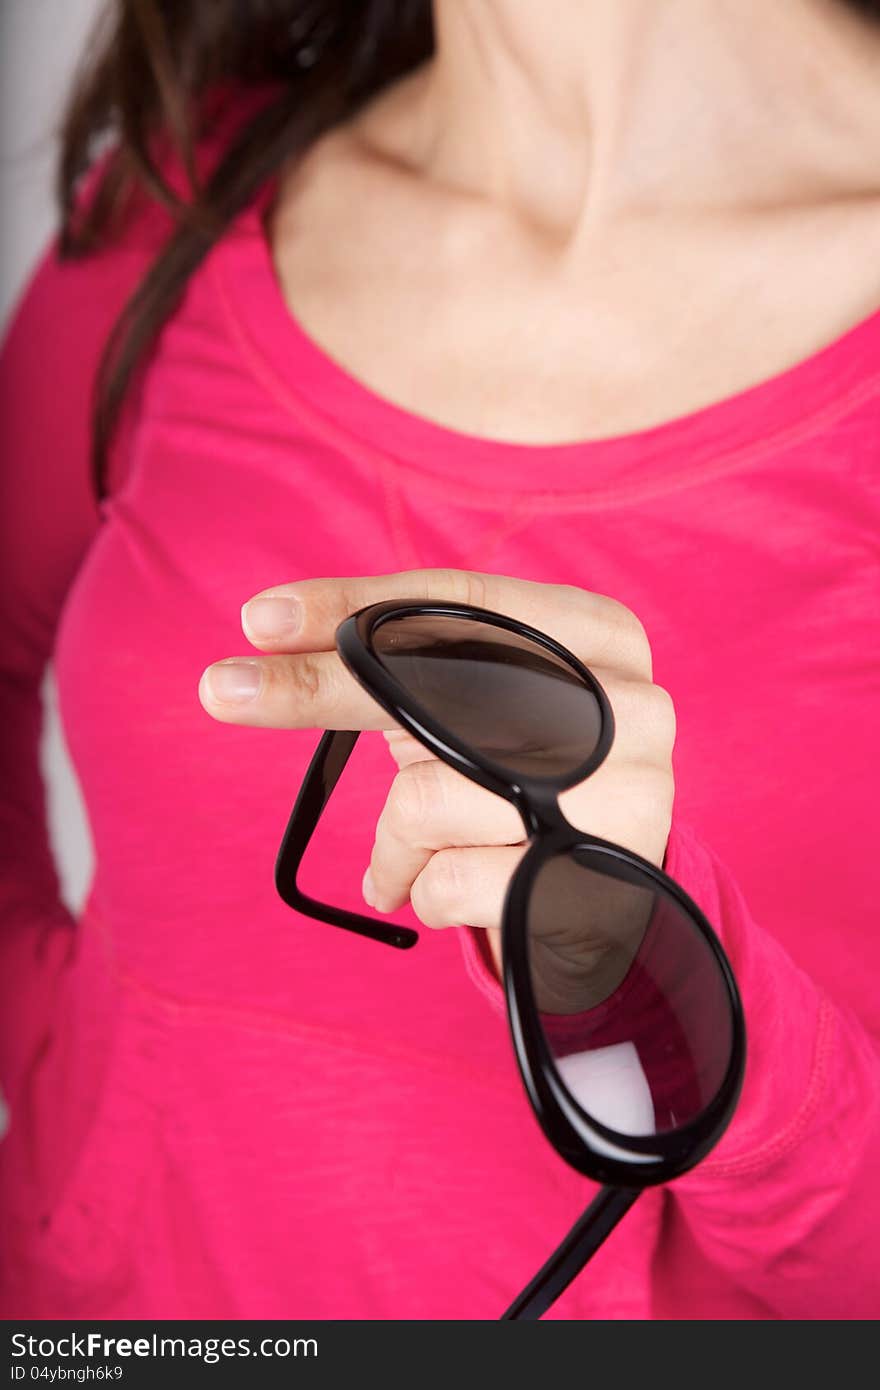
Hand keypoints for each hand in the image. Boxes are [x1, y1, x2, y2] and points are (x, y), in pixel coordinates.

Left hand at [198, 569, 675, 974]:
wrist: (608, 909)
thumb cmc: (522, 787)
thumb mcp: (481, 711)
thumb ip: (407, 667)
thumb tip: (269, 633)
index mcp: (600, 635)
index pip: (461, 602)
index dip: (352, 604)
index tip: (259, 619)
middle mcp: (630, 704)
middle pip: (433, 684)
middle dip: (316, 690)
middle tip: (221, 689)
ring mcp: (628, 794)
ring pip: (428, 795)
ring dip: (392, 840)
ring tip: (409, 860)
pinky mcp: (601, 885)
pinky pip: (446, 880)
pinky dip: (420, 891)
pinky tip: (455, 894)